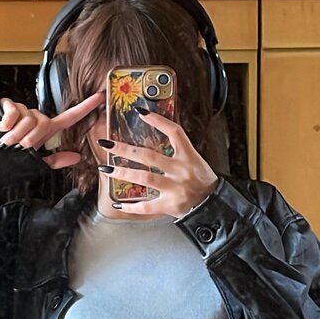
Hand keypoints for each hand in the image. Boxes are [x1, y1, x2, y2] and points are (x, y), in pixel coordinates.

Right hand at [0, 90, 104, 170]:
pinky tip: (0, 130)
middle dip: (30, 139)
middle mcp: (35, 119)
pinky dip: (7, 124)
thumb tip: (76, 156)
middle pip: (45, 122)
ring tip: (5, 142)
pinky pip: (15, 112)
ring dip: (17, 135)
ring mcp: (21, 111)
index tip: (99, 98)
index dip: (85, 108)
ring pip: (30, 119)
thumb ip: (56, 159)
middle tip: (16, 148)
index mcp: (44, 131)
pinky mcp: (7, 106)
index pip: (68, 118)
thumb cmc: (6, 164)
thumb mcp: (35, 164)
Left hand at [98, 108, 219, 216]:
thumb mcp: (195, 160)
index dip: (158, 121)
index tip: (140, 112)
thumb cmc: (202, 181)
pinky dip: (130, 206)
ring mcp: (175, 188)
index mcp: (189, 156)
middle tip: (107, 144)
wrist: (214, 205)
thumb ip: (177, 151)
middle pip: (149, 157)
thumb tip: (153, 137)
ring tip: (106, 169)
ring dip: (122, 173)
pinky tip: (118, 203)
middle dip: (125, 150)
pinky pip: (146, 206)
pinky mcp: (169, 205)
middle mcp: (181, 171)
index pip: (174, 132)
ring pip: (144, 178)